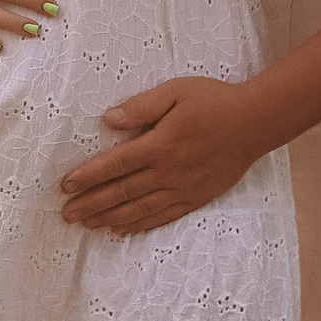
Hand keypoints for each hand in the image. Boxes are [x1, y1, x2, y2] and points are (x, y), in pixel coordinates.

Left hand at [58, 75, 269, 233]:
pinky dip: (140, 225)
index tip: (65, 185)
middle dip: (91, 204)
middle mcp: (169, 172)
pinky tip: (122, 228)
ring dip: (109, 217)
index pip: (115, 164)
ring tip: (86, 225)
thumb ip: (140, 107)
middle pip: (122, 192)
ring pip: (139, 209)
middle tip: (66, 214)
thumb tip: (108, 120)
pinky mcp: (196, 198)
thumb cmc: (213, 102)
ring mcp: (183, 188)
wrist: (255, 123)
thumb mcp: (175, 92)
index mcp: (160, 145)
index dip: (88, 176)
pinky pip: (163, 216)